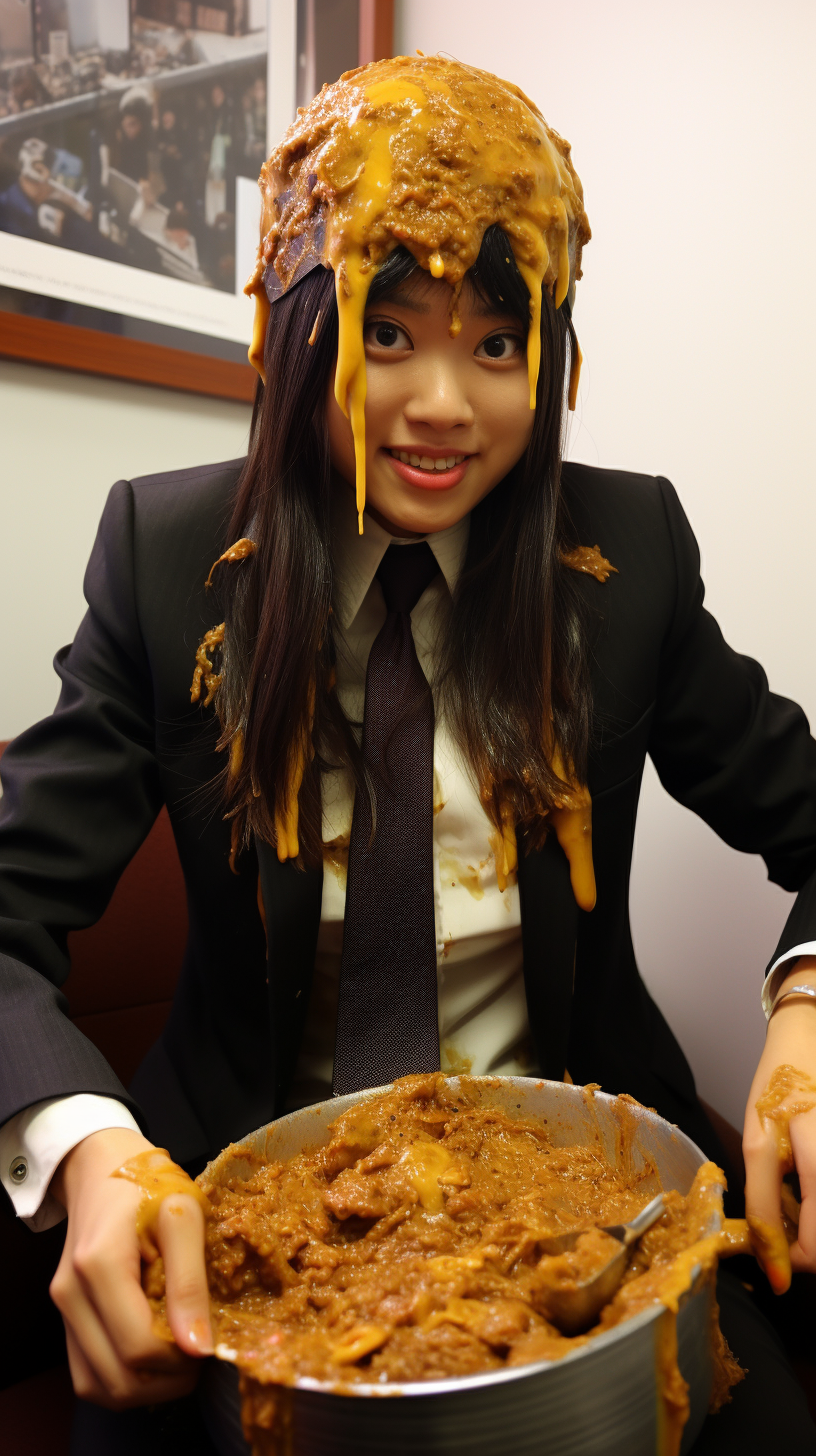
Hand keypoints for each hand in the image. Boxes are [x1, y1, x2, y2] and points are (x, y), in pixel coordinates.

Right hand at [49, 1127, 211, 1408]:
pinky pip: (90, 1374)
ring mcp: (64, 1310)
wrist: (106, 1167)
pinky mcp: (68, 1318)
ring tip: (179, 1357)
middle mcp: (71, 1295)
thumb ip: (190, 1281)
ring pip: (99, 1387)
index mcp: (99, 1265)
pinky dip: (123, 1379)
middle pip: (118, 1379)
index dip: (181, 1359)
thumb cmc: (150, 1185)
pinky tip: (153, 1355)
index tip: (211, 1341)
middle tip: (199, 1353)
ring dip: (145, 1388)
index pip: (138, 1347)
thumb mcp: (185, 1216)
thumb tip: (198, 1347)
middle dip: (167, 1381)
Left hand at [743, 956, 815, 1292]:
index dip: (783, 1259)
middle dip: (811, 1252)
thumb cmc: (777, 1085)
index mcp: (782, 1142)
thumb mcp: (757, 1135)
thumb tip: (771, 1249)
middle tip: (796, 1249)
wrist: (808, 1037)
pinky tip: (810, 1187)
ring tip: (801, 1205)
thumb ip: (764, 1191)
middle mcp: (815, 1144)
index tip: (781, 1278)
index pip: (787, 1221)